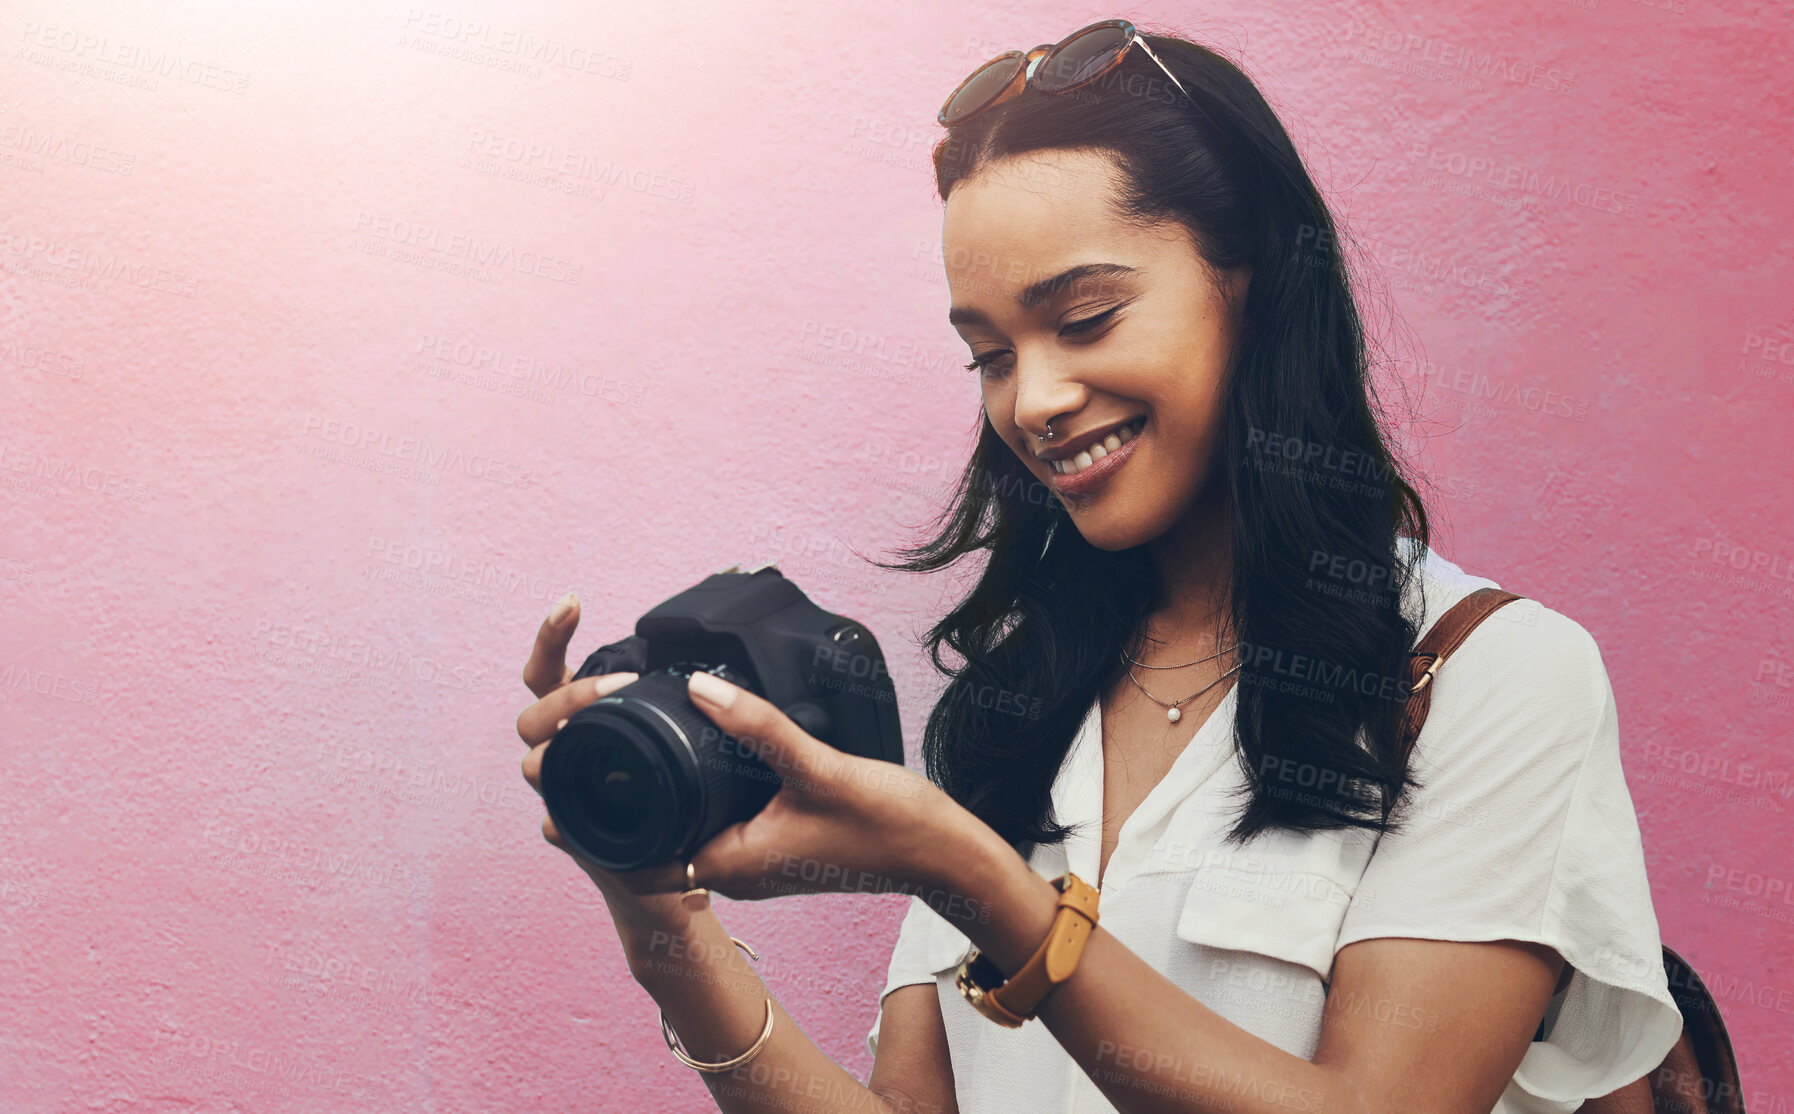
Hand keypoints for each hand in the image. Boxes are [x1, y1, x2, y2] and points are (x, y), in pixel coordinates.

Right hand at [515, 592, 691, 939]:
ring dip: (561, 744)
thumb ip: (691, 715)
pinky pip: (556, 825)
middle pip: (533, 713)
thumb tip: (710, 680)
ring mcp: (562, 792)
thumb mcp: (686, 749)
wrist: (671, 880)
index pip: (548, 671)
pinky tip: (570, 818)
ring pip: (535, 761)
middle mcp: (562, 752)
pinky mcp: (574, 836)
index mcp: (583, 722)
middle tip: (615, 685)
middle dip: (568, 696)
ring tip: (598, 731)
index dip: (552, 636)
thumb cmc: (675, 803)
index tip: (571, 600)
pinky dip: (563, 820)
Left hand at [605, 667, 989, 910]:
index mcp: (729, 865)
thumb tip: (694, 687)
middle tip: (595, 735)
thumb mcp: (816, 766)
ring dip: (657, 792)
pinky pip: (714, 820)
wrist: (942, 853)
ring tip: (630, 735)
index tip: (577, 764)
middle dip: (620, 796)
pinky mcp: (772, 843)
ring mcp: (752, 859)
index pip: (636, 853)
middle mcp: (733, 870)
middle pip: (652, 838)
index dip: (598, 816)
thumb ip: (756, 725)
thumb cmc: (887, 823)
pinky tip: (694, 750)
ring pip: (682, 827)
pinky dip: (694, 791)